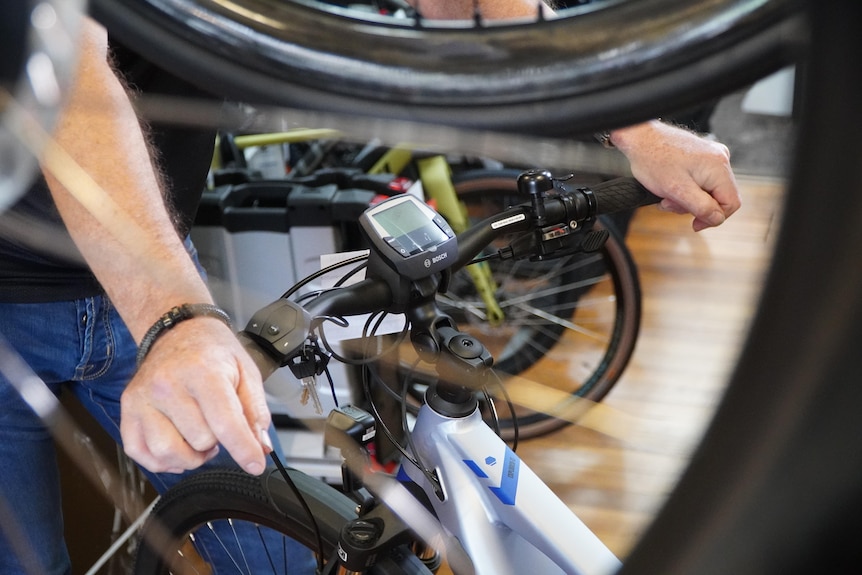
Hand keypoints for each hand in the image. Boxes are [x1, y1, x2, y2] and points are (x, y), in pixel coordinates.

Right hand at [120, 317, 271, 474]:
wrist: (178, 331)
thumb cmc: (214, 353)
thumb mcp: (246, 372)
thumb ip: (255, 411)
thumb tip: (261, 447)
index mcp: (202, 371)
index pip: (225, 422)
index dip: (244, 449)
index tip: (255, 465)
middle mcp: (167, 385)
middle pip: (199, 441)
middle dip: (217, 442)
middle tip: (219, 426)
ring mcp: (143, 399)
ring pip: (168, 453)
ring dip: (191, 456)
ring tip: (201, 438)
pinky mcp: (127, 410)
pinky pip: (141, 454)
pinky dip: (162, 461)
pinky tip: (179, 447)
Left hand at [612, 120, 740, 231]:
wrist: (639, 139)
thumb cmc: (654, 160)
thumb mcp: (678, 190)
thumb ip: (702, 207)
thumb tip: (717, 219)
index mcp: (719, 167)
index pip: (732, 203)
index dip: (714, 218)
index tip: (695, 224)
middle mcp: (720, 159)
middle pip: (719, 197)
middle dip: (694, 207)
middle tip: (671, 204)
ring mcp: (711, 156)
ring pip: (707, 191)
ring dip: (686, 199)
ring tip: (666, 195)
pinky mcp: (700, 156)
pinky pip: (700, 181)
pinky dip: (685, 189)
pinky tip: (669, 186)